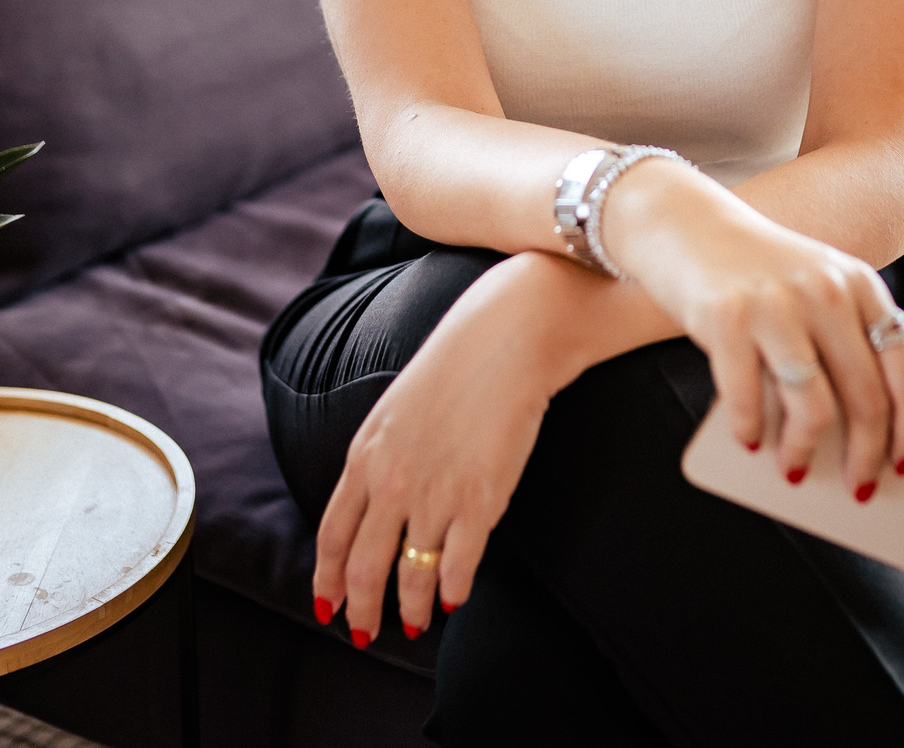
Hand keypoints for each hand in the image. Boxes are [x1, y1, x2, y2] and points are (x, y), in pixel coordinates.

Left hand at [312, 254, 565, 644]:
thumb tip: (373, 509)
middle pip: (365, 567)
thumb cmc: (453, 369)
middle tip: (365, 632)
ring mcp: (436, 494)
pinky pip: (459, 567)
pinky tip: (454, 596)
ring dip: (411, 610)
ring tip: (415, 623)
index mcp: (365, 456)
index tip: (329, 605)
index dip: (329, 579)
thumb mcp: (392, 411)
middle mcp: (392, 481)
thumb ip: (377, 460)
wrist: (504, 341)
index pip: (333, 535)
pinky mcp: (480, 501)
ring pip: (412, 576)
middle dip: (363, 608)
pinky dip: (453, 591)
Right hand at [602, 161, 903, 497]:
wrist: (682, 220)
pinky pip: (748, 400)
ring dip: (805, 453)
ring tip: (795, 470)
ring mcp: (775, 303)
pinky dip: (751, 432)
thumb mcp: (814, 287)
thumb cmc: (754, 271)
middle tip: (857, 487)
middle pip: (867, 399)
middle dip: (865, 457)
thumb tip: (867, 432)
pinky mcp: (726, 316)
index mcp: (859, 284)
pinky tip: (750, 441)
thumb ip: (844, 338)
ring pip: (813, 408)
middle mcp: (825, 290)